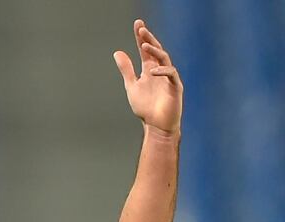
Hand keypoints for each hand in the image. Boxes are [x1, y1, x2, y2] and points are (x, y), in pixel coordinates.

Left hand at [113, 20, 182, 135]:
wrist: (156, 127)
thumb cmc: (146, 108)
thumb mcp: (132, 86)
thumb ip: (126, 70)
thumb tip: (117, 52)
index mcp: (149, 70)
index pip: (146, 49)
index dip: (141, 37)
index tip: (137, 24)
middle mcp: (160, 71)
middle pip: (156, 50)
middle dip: (148, 38)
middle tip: (141, 28)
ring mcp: (168, 78)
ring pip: (164, 58)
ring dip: (155, 51)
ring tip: (144, 44)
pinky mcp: (175, 87)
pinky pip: (171, 74)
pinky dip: (162, 71)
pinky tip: (153, 70)